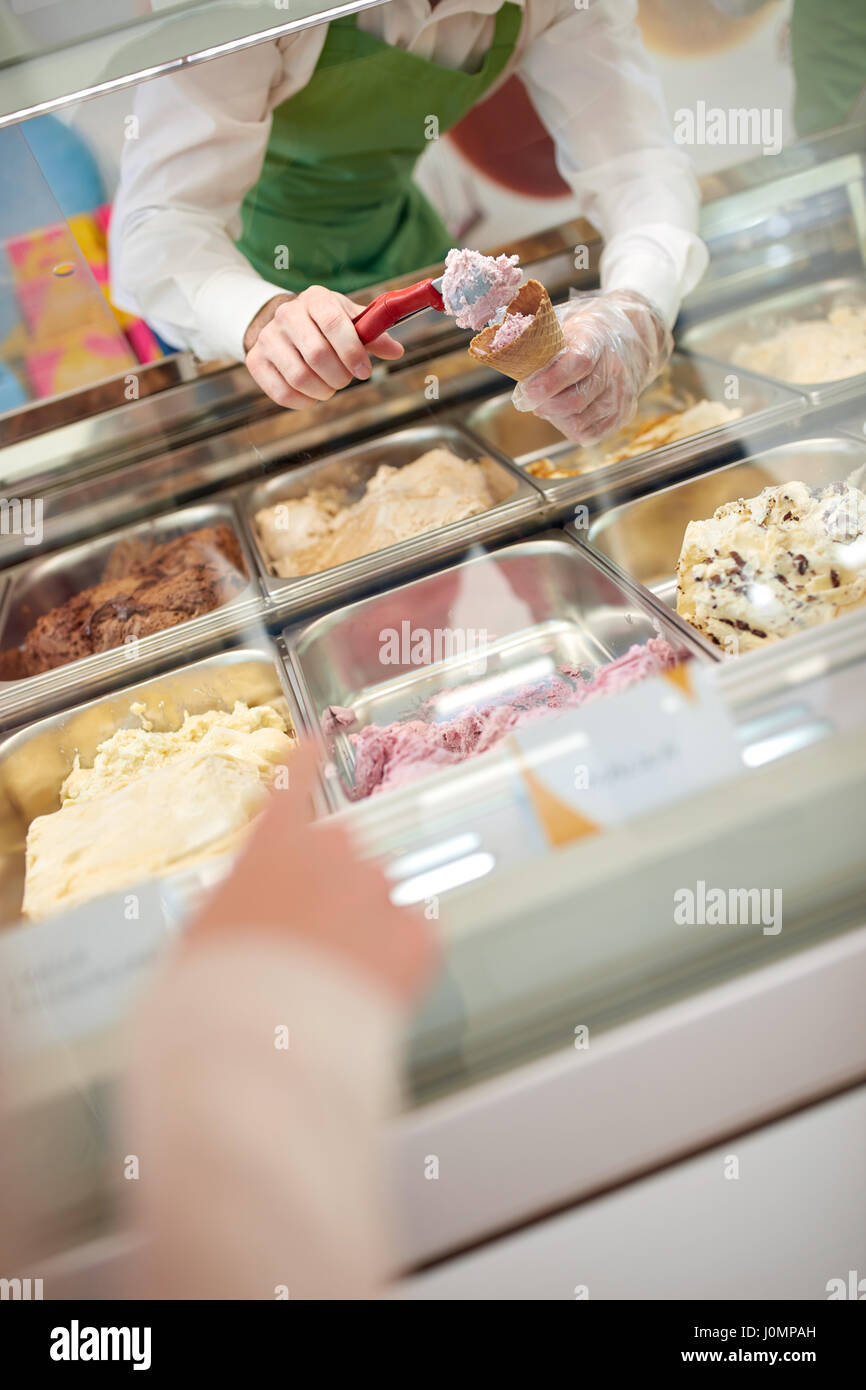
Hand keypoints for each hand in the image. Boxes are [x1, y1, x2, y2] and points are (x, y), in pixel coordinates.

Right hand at [184, 744, 436, 1005]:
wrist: (266, 1044)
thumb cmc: (219, 991)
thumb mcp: (203, 934)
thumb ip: (237, 903)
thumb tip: (249, 913)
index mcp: (274, 843)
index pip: (294, 781)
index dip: (307, 759)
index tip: (320, 739)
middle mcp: (334, 852)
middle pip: (341, 851)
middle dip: (329, 885)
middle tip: (304, 940)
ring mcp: (381, 890)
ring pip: (376, 895)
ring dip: (361, 924)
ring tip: (329, 978)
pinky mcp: (417, 935)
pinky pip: (411, 935)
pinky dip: (394, 957)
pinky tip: (362, 988)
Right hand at [245, 286, 403, 408]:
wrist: (284, 326)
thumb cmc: (325, 325)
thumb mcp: (350, 321)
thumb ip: (373, 335)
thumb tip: (396, 351)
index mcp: (315, 299)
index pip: (334, 323)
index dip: (353, 352)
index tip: (364, 372)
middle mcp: (287, 314)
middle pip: (317, 354)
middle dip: (339, 376)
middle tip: (346, 380)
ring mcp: (268, 338)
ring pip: (299, 377)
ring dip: (323, 391)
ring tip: (330, 387)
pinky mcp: (256, 361)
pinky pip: (282, 393)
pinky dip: (304, 402)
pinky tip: (312, 395)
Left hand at [512, 290, 671, 444]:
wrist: (630, 336)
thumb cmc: (587, 333)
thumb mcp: (564, 325)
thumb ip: (539, 342)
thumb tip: (503, 354)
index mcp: (596, 340)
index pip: (576, 363)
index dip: (548, 382)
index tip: (525, 392)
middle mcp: (614, 368)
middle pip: (575, 400)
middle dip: (544, 405)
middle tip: (529, 400)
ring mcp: (621, 393)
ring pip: (580, 422)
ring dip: (555, 418)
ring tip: (548, 404)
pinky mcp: (623, 413)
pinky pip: (590, 434)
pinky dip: (570, 429)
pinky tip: (564, 414)